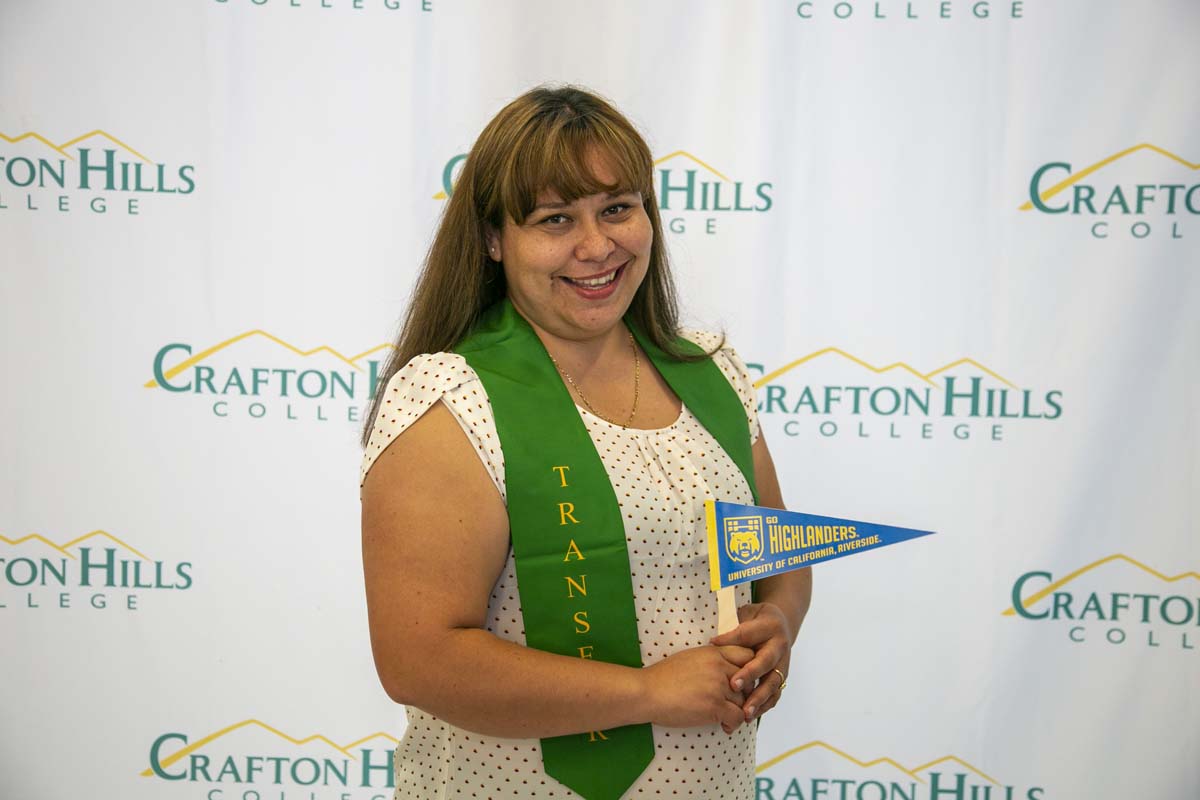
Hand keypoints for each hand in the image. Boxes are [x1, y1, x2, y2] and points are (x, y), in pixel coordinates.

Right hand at [642, 645, 754, 733]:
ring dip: (739, 711)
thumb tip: (726, 668)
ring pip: (744, 700)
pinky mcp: (714, 706)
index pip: (747, 656)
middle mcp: (718, 666)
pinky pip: (738, 716)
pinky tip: (724, 726)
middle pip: (749, 680)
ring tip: (727, 718)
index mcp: (713, 652)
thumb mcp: (690, 658)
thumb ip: (711, 660)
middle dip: (745, 694)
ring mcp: (717, 686)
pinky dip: (734, 724)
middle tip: (736, 704)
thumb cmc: (663, 677)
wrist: (646, 692)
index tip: (741, 682)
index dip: (748, 670)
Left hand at [709, 603, 792, 721]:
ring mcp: (783, 664)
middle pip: (766, 662)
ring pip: (773, 683)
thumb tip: (713, 643)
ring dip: (759, 699)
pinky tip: (750, 716)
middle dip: (751, 675)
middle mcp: (780, 646)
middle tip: (734, 686)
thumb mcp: (745, 615)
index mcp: (770, 627)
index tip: (713, 645)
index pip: (748, 634)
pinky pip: (775, 695)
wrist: (780, 626)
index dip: (731, 639)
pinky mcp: (782, 678)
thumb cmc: (756, 621)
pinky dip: (763, 706)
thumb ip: (733, 628)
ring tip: (745, 713)